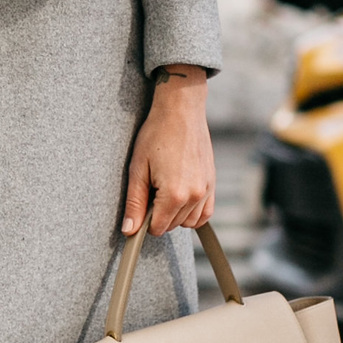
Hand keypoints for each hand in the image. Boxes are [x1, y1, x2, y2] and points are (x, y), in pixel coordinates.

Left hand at [123, 65, 214, 237]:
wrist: (181, 111)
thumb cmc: (156, 135)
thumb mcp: (138, 169)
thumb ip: (135, 203)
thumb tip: (129, 231)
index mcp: (174, 194)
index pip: (157, 228)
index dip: (145, 220)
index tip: (141, 203)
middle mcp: (195, 196)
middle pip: (172, 226)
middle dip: (159, 215)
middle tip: (151, 188)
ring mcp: (207, 190)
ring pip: (189, 222)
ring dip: (175, 215)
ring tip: (165, 190)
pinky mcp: (212, 183)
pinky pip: (205, 213)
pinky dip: (192, 212)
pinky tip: (180, 198)